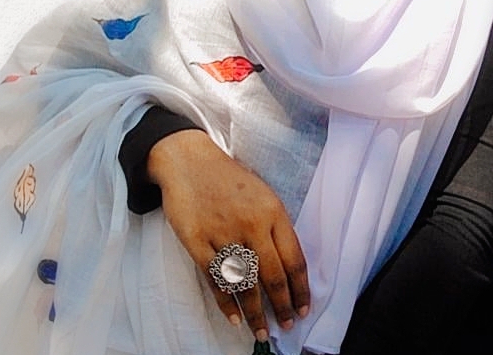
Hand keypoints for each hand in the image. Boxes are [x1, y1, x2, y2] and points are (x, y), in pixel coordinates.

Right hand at [147, 129, 309, 340]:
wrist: (189, 160)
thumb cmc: (228, 179)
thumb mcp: (262, 194)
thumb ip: (275, 227)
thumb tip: (289, 269)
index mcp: (272, 211)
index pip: (294, 259)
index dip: (301, 290)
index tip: (304, 308)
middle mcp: (251, 224)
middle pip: (273, 277)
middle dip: (282, 307)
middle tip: (286, 326)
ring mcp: (223, 233)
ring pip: (245, 284)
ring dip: (255, 314)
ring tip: (261, 332)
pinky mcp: (197, 241)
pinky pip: (215, 280)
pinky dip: (226, 303)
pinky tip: (234, 317)